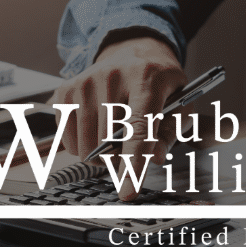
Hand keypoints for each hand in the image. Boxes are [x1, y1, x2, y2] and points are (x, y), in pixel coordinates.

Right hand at [52, 37, 188, 199]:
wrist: (133, 54)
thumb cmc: (160, 86)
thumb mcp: (180, 105)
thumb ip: (171, 132)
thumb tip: (156, 158)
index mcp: (148, 79)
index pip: (138, 129)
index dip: (134, 165)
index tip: (128, 192)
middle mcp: (113, 76)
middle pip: (109, 143)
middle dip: (121, 159)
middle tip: (131, 149)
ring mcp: (85, 81)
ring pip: (86, 145)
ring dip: (101, 156)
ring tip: (115, 139)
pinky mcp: (65, 90)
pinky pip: (68, 139)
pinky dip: (82, 146)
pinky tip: (97, 129)